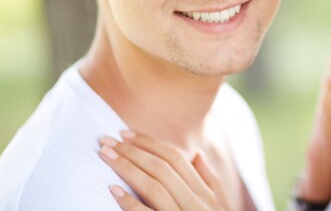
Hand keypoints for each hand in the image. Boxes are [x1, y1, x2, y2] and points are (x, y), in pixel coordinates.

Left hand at [99, 131, 230, 210]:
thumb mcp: (218, 207)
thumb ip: (209, 181)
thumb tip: (197, 154)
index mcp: (205, 193)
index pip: (176, 158)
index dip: (149, 143)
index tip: (125, 133)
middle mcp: (197, 203)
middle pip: (162, 168)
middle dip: (132, 151)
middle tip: (105, 140)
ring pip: (154, 186)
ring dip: (126, 168)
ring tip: (105, 156)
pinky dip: (129, 202)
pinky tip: (112, 190)